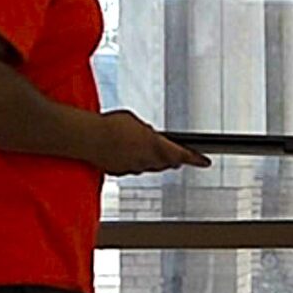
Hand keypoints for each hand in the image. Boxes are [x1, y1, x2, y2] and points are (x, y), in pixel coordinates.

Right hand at [89, 111, 210, 175]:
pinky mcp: (119, 171)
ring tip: (150, 152)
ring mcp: (133, 168)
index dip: (196, 159)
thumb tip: (148, 134)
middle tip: (178, 157)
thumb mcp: (135, 121)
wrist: (87, 137)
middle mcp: (148, 161)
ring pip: (150, 167)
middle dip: (173, 159)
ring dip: (153, 161)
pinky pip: (132, 168)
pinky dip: (134, 162)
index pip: (183, 154)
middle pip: (167, 163)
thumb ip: (146, 130)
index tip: (205, 162)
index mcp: (157, 146)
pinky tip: (127, 154)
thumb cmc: (112, 125)